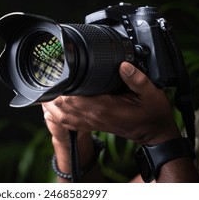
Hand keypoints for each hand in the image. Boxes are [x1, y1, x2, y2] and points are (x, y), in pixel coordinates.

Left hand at [42, 62, 180, 144]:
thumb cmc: (152, 114)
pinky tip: (51, 106)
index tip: (56, 74)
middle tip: (48, 76)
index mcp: (104, 108)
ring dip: (51, 104)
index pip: (74, 99)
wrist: (153, 134)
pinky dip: (56, 115)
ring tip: (45, 89)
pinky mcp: (91, 125)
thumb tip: (123, 65)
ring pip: (61, 116)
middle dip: (52, 93)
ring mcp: (91, 123)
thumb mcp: (151, 94)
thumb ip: (137, 79)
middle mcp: (93, 117)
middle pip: (63, 106)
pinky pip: (68, 122)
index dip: (61, 88)